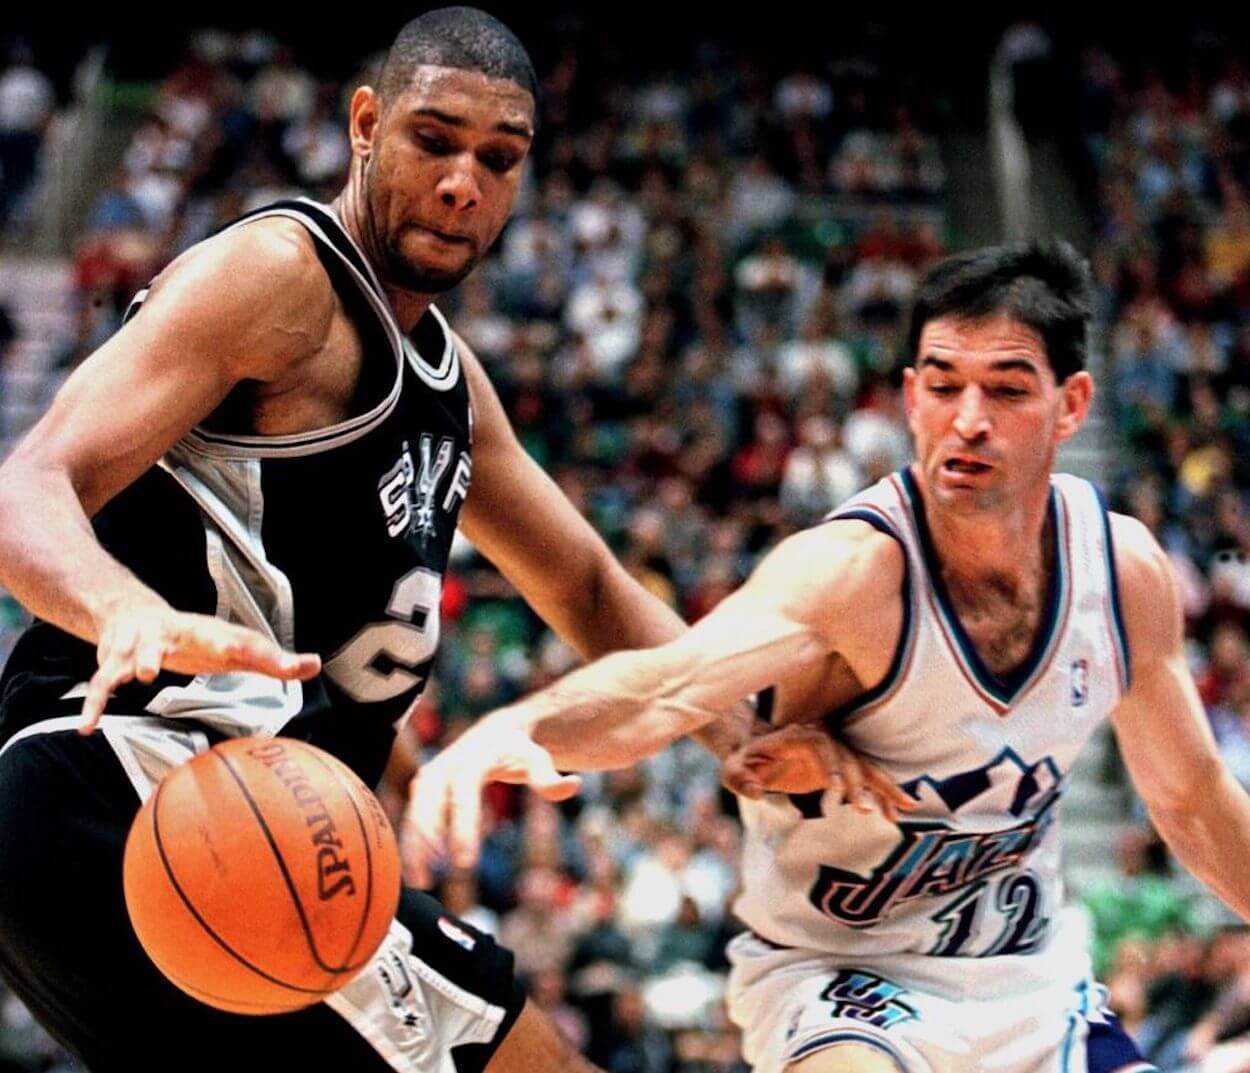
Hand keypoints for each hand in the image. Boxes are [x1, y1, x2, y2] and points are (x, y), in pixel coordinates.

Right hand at [82, 603, 320, 732]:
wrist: (132, 611)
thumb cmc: (195, 637)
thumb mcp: (234, 646)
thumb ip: (273, 661)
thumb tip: (315, 665)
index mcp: (214, 634)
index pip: (247, 642)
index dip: (268, 654)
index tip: (292, 665)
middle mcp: (181, 632)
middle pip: (197, 635)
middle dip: (211, 641)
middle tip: (222, 652)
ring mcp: (145, 643)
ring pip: (143, 651)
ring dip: (145, 659)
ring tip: (147, 674)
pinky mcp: (116, 660)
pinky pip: (104, 683)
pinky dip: (96, 703)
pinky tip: (89, 728)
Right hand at [401, 716, 581, 887]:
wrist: (497, 730)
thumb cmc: (520, 750)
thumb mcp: (537, 759)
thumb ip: (550, 778)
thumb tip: (574, 784)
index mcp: (471, 760)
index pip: (462, 797)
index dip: (462, 829)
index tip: (464, 862)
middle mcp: (445, 766)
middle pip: (428, 804)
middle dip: (427, 840)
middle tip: (432, 878)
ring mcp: (430, 775)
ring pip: (415, 812)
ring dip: (413, 846)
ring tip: (422, 881)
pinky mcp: (423, 787)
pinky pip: (413, 816)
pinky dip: (411, 842)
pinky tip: (418, 871)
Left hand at [721, 722, 916, 820]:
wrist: (754, 754)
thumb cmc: (742, 762)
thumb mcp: (733, 770)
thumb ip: (740, 779)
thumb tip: (754, 792)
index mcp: (798, 736)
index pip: (821, 746)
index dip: (832, 766)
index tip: (839, 791)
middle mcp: (823, 739)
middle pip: (848, 758)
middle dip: (861, 783)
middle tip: (867, 810)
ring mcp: (835, 752)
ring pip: (866, 768)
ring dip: (885, 787)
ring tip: (906, 808)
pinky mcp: (842, 767)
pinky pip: (867, 779)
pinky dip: (883, 794)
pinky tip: (897, 814)